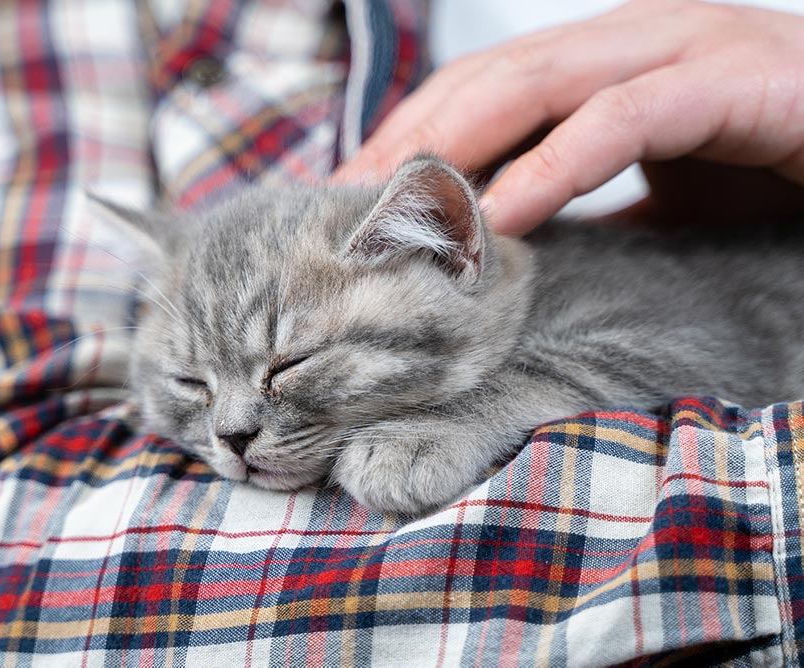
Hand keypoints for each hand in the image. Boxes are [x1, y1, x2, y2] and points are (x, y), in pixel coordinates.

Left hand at [333, 0, 803, 234]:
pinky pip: (617, 121)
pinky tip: (501, 217)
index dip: (409, 138)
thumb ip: (590, 209)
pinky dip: (552, 168)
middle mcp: (625, 42)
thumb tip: (515, 251)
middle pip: (484, 80)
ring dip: (454, 148)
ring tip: (398, 212)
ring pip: (534, 84)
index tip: (353, 198)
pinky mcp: (727, 80)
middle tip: (347, 208)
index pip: (478, 89)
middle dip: (407, 144)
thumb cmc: (772, 162)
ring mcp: (675, 49)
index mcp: (601, 63)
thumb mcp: (658, 194)